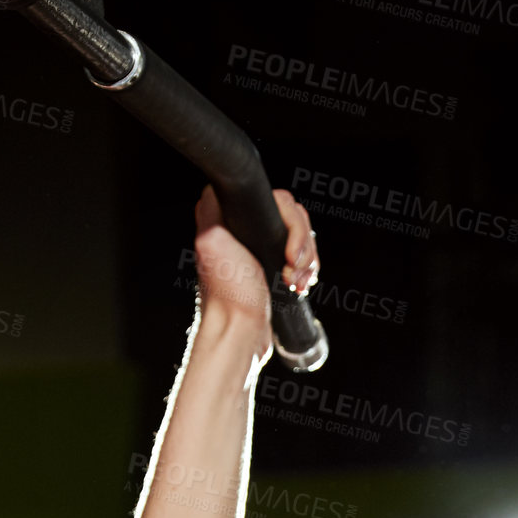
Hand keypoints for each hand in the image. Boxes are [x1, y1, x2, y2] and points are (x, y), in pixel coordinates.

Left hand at [191, 186, 317, 364]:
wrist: (239, 331)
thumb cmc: (229, 295)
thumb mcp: (212, 242)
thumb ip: (212, 209)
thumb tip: (216, 186)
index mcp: (227, 217)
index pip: (276, 199)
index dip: (290, 221)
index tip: (288, 249)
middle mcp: (241, 228)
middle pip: (292, 217)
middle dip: (301, 245)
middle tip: (293, 267)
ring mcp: (258, 247)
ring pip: (300, 237)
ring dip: (306, 261)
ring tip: (295, 281)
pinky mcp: (272, 265)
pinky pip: (301, 256)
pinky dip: (306, 269)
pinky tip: (299, 284)